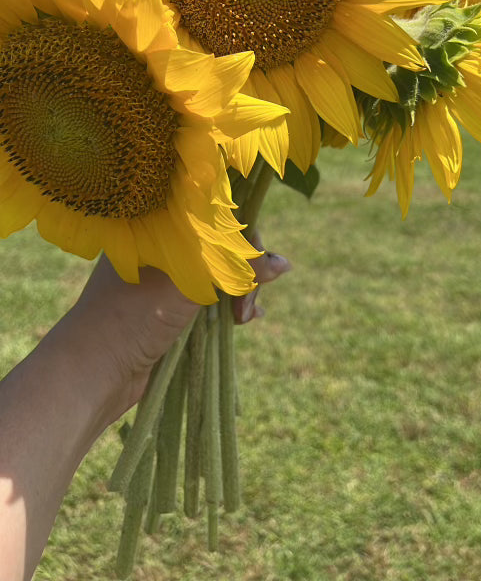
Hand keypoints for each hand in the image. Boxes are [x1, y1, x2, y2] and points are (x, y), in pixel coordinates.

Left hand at [68, 239, 291, 419]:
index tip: (257, 260)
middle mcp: (163, 245)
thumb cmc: (133, 314)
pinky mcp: (171, 308)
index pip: (213, 212)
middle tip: (246, 302)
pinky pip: (212, 298)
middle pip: (222, 244)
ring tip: (243, 318)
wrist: (94, 370)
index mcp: (157, 224)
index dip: (240, 233)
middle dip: (243, 270)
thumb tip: (284, 265)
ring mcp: (167, 278)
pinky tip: (245, 320)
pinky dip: (230, 306)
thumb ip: (235, 268)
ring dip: (240, 292)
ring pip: (220, 272)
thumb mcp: (189, 282)